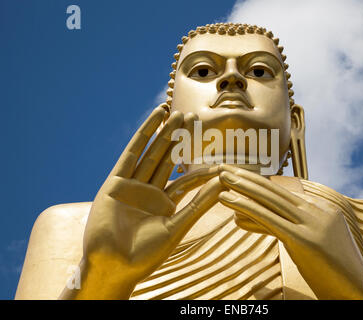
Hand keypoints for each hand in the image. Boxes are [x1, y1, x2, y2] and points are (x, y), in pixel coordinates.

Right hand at [61, 106, 223, 298]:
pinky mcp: (116, 181)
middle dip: (180, 139)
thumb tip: (223, 183)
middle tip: (194, 117)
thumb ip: (198, 204)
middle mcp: (149, 192)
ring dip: (164, 132)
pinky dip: (144, 133)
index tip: (219, 158)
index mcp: (164, 204)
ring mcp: (132, 185)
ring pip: (152, 152)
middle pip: (168, 159)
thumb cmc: (145, 255)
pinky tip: (156, 117)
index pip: (186, 180)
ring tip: (178, 113)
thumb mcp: (176, 227)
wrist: (113, 266)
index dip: (202, 168)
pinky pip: (132, 153)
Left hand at [217, 165, 362, 299]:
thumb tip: (268, 222)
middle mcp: (318, 211)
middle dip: (246, 177)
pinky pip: (269, 219)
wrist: (360, 292)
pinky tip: (227, 198)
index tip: (240, 175)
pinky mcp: (303, 240)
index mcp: (322, 210)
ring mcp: (312, 224)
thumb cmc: (336, 274)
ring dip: (241, 185)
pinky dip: (245, 206)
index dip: (259, 183)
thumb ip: (294, 229)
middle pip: (275, 190)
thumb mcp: (316, 245)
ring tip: (220, 176)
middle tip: (224, 166)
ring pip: (270, 199)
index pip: (284, 194)